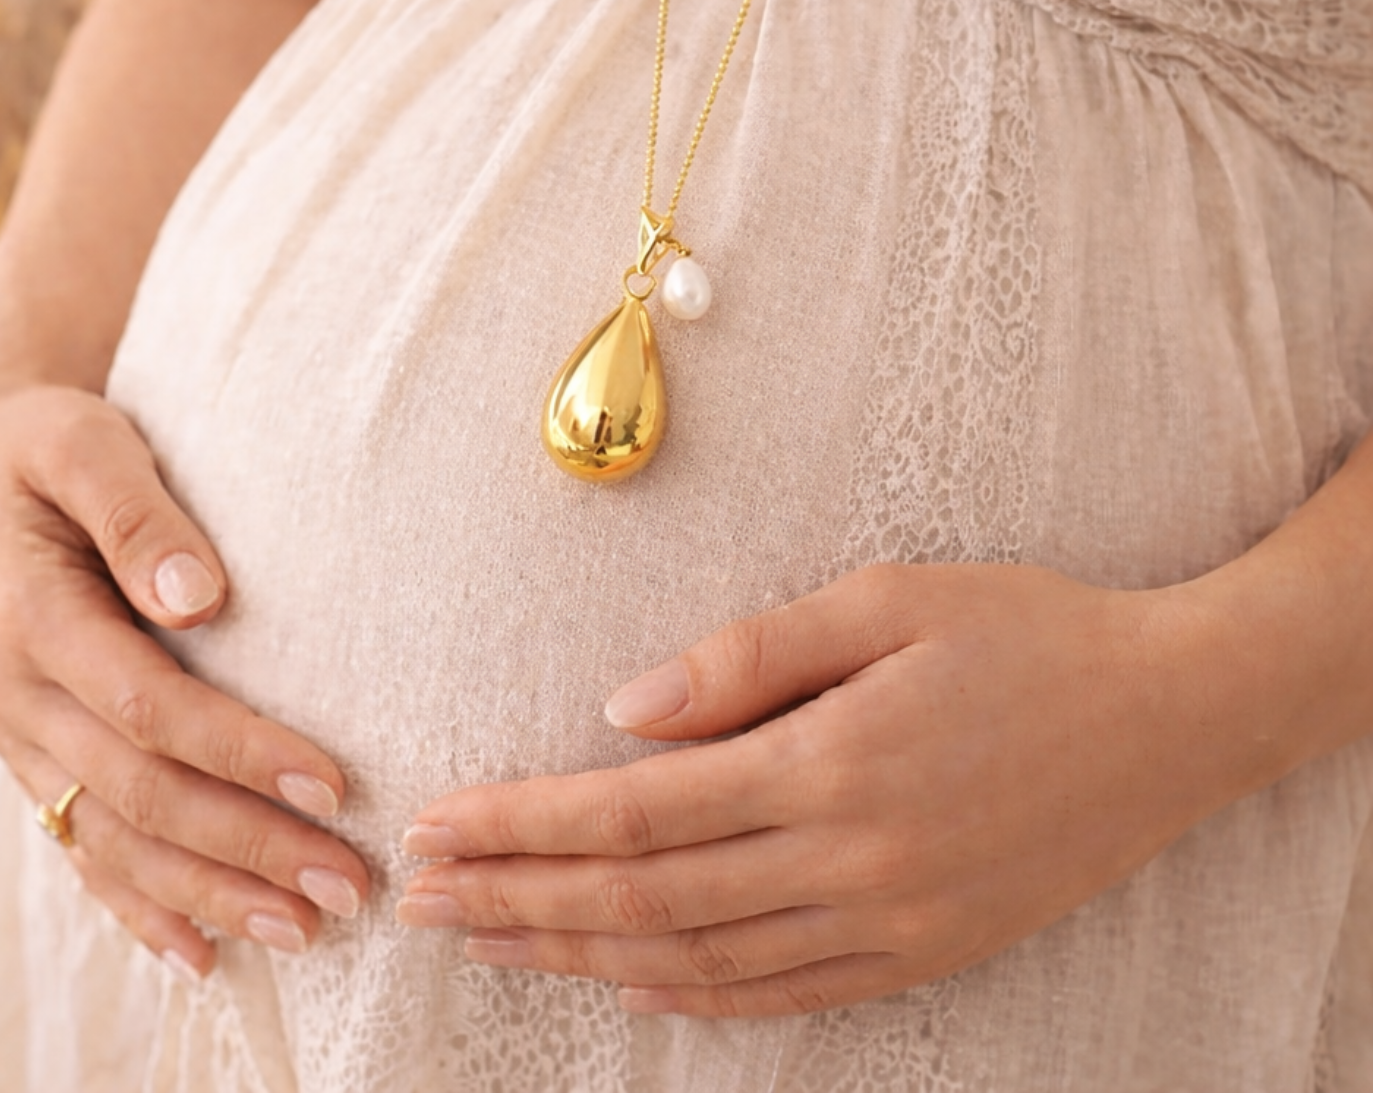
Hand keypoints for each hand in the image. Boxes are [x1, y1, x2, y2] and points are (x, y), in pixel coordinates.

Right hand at [0, 376, 372, 979]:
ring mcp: (26, 737)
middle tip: (347, 885)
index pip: (150, 708)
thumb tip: (203, 595)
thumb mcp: (87, 447)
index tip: (333, 785)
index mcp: (36, 621)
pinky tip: (201, 953)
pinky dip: (140, 907)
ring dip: (210, 894)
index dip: (240, 753)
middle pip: (142, 795)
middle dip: (246, 847)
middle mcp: (22, 696)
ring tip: (304, 932)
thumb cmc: (48, 444)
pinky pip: (83, 847)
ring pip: (116, 841)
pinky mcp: (39, 754)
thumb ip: (138, 515)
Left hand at [398, 563, 1270, 1015]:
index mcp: (827, 763)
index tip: (438, 826)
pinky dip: (691, 995)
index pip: (631, 812)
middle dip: (518, 899)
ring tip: (491, 943)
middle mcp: (848, 861)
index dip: (522, 825)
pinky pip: (784, 994)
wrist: (1172, 714)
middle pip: (642, 898)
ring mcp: (889, 923)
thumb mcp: (887, 601)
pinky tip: (628, 982)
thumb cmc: (1024, 632)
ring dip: (579, 955)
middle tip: (423, 900)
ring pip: (698, 959)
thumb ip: (749, 655)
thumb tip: (623, 711)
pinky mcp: (926, 952)